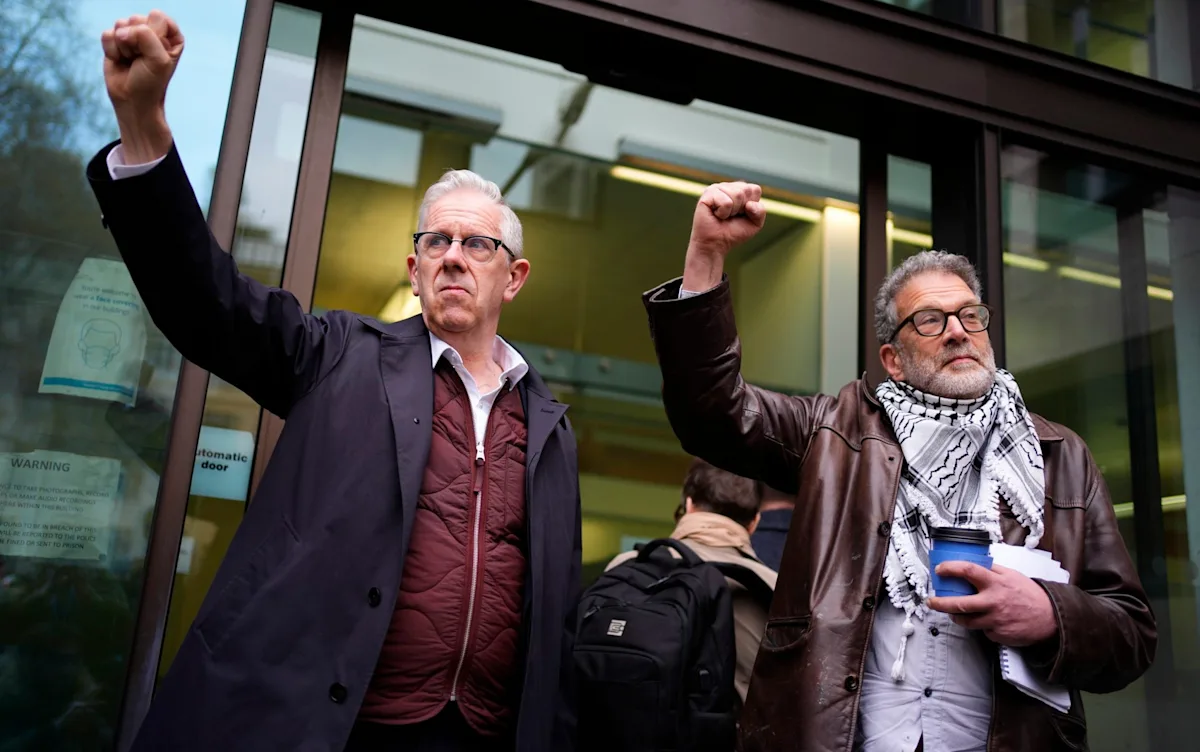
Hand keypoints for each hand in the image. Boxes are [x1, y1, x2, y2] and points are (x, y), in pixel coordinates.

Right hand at [101, 11, 182, 161]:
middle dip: (136, 42)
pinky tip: (120, 60)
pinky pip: (107, 34)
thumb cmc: (151, 82)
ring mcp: (133, 35)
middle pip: (137, 18)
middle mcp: (152, 31)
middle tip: (141, 59)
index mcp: (170, 34)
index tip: (155, 54)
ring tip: (131, 60)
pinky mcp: (115, 41)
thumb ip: (145, 36)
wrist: (132, 99)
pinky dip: (112, 50)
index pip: (157, 16)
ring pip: (120, 25)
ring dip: (124, 47)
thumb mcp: (158, 60)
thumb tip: (121, 31)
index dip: (153, 35)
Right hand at [681, 182, 766, 291]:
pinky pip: (726, 202)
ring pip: (737, 195)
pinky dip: (723, 213)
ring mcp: (716, 188)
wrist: (715, 245)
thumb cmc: (733, 233)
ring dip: (732, 212)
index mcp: (739, 189)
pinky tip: (715, 215)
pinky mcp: (707, 194)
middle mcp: (727, 186)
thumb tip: (749, 204)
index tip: (740, 215)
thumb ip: (760, 212)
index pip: (755, 190)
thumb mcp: (755, 224)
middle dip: (741, 209)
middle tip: (730, 217)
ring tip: (722, 216)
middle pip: (746, 191)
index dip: (751, 206)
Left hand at [927, 562, 1057, 646]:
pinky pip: (982, 631)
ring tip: (954, 612)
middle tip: (931, 601)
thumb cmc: (1030, 594)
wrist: (1051, 618)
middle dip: (940, 603)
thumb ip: (992, 570)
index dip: (950, 568)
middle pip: (959, 604)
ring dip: (956, 617)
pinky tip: (987, 620)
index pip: (968, 571)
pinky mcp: (998, 635)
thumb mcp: (1011, 575)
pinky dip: (981, 625)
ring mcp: (995, 620)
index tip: (940, 570)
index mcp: (996, 583)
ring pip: (966, 621)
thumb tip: (971, 562)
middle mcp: (994, 602)